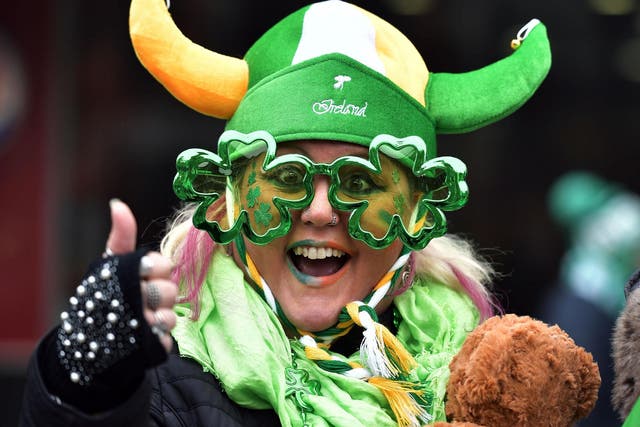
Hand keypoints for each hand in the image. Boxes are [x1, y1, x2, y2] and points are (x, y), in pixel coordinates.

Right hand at [105, 199, 176, 352]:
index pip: (162, 264)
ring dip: (162, 317)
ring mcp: (137, 326)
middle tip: (145, 299)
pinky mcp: (145, 349)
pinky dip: (159, 338)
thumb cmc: (104, 295)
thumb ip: (120, 236)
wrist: (87, 344)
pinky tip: (144, 337)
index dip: (157, 271)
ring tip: (144, 318)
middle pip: (170, 290)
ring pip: (170, 315)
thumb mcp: (110, 265)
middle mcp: (130, 300)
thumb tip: (117, 204)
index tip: (143, 276)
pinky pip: (167, 338)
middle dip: (161, 295)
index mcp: (125, 275)